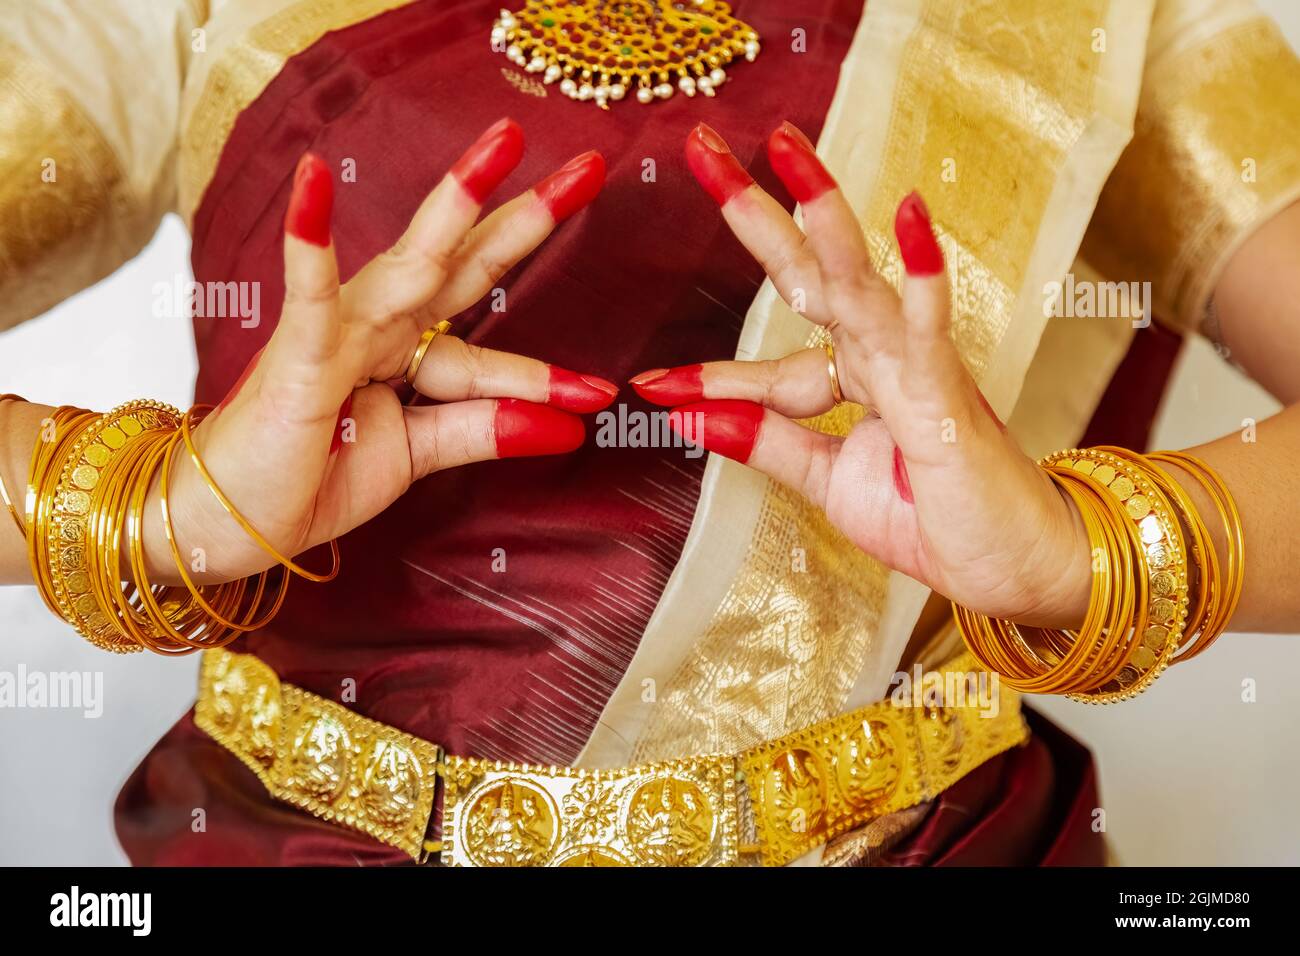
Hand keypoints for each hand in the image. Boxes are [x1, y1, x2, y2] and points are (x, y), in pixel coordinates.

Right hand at [150, 119, 612, 583]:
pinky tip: (315, 183)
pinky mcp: (297, 355)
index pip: (489, 346)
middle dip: (526, 218)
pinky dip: (311, 243)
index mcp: (408, 351)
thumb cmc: (311, 476)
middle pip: (466, 265)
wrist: (228, 521)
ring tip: (499, 148)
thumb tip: (567, 430)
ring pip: (411, 264)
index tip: (600, 395)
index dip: (545, 372)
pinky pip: (312, 297)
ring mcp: (340, 334)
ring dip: (455, 204)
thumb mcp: (417, 454)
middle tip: (589, 167)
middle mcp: (381, 327)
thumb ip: (483, 431)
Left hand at [630, 122, 1091, 627]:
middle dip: (758, 214)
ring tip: (786, 153)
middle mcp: (880, 358)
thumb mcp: (830, 483)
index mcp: (854, 379)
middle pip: (809, 276)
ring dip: (824, 218)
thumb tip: (691, 418)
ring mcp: (915, 369)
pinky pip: (929, 333)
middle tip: (705, 150)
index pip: (771, 364)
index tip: (651, 386)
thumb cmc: (936, 519)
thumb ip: (769, 445)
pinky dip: (921, 278)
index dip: (713, 374)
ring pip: (860, 284)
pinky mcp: (948, 397)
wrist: (1015, 567)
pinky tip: (910, 218)